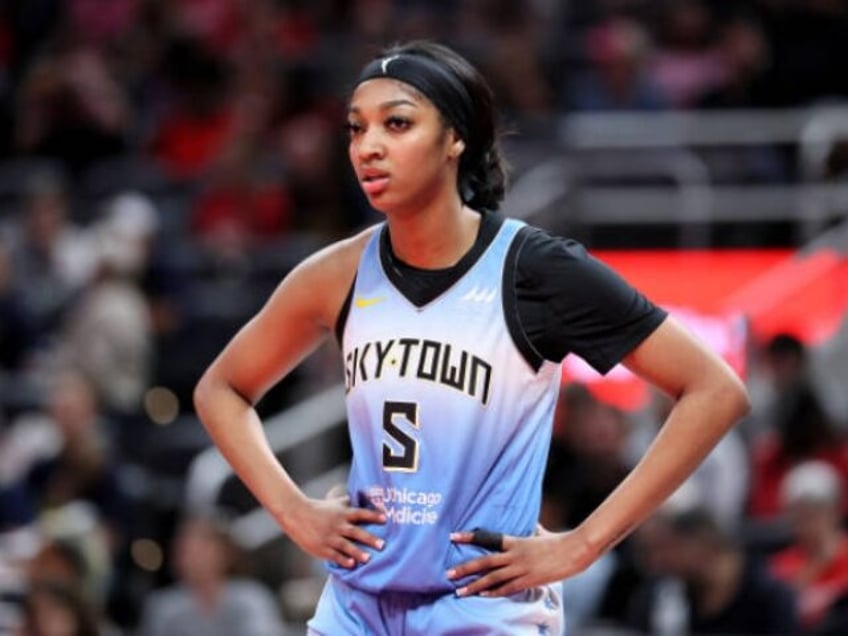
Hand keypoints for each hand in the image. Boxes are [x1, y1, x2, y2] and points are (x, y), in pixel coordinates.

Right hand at [278, 495, 385, 567]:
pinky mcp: (321, 548)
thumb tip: (362, 495)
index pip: (361, 514)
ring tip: (368, 558)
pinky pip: (334, 555)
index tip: (385, 518)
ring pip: (346, 546)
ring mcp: (329, 537)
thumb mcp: (334, 502)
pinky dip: (342, 560)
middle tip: (382, 545)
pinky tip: (351, 564)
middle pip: (356, 532)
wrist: (296, 514)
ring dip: (358, 552)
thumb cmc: (318, 508)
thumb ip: (348, 501)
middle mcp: (338, 525)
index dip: (373, 515)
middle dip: (369, 539)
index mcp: (342, 514)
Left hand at [447, 526, 594, 596]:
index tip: (452, 536)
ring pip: (492, 579)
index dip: (469, 537)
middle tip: (448, 573)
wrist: (575, 550)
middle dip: (465, 568)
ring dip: (474, 585)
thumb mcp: (542, 532)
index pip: (487, 537)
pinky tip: (482, 596)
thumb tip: (531, 524)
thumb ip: (532, 530)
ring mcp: (521, 569)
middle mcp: (514, 555)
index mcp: (516, 541)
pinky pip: (507, 588)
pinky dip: (493, 593)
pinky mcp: (529, 580)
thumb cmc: (559, 541)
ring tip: (460, 591)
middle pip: (484, 562)